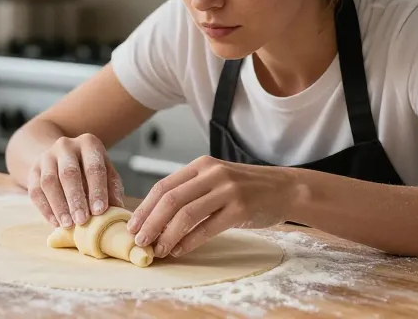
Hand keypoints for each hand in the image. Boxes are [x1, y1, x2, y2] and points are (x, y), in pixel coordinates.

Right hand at [27, 134, 125, 227]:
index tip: (100, 211)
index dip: (97, 190)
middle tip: (82, 221)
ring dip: (59, 205)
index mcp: (88, 143)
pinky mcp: (33, 169)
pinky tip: (54, 222)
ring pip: (49, 182)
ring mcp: (46, 156)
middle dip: (76, 199)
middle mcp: (66, 146)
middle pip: (69, 173)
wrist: (61, 157)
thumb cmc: (89, 169)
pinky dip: (45, 208)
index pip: (93, 167)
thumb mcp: (105, 172)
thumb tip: (117, 209)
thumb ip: (112, 188)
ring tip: (67, 224)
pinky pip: (35, 190)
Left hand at [127, 155, 297, 258]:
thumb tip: (156, 217)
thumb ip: (190, 191)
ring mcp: (227, 190)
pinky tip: (180, 250)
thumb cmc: (246, 188)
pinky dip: (190, 241)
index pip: (163, 186)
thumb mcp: (215, 180)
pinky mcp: (240, 207)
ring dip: (167, 235)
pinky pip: (208, 227)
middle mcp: (212, 174)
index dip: (145, 208)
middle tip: (140, 241)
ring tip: (158, 249)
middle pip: (170, 199)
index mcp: (201, 165)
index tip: (132, 226)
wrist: (285, 188)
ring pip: (186, 214)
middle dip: (150, 222)